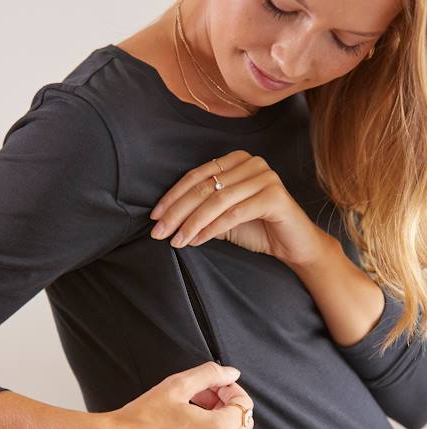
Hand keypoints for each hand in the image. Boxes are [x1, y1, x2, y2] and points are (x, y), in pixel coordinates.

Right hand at [73, 362, 254, 428]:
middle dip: (226, 407)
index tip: (214, 385)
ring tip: (191, 415)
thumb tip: (231, 373)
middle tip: (201, 396)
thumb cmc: (141, 419)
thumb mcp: (177, 386)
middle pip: (241, 426)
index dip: (230, 389)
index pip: (244, 405)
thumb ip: (210, 375)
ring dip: (218, 427)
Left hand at [149, 149, 335, 266]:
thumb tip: (166, 219)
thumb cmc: (258, 229)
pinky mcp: (274, 195)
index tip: (155, 217)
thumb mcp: (222, 218)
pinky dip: (211, 228)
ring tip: (175, 241)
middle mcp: (251, 162)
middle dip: (177, 212)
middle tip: (159, 232)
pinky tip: (196, 241)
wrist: (295, 246)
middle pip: (204, 187)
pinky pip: (234, 213)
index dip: (173, 197)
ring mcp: (265, 177)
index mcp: (236, 161)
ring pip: (216, 200)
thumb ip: (201, 212)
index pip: (197, 176)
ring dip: (191, 223)